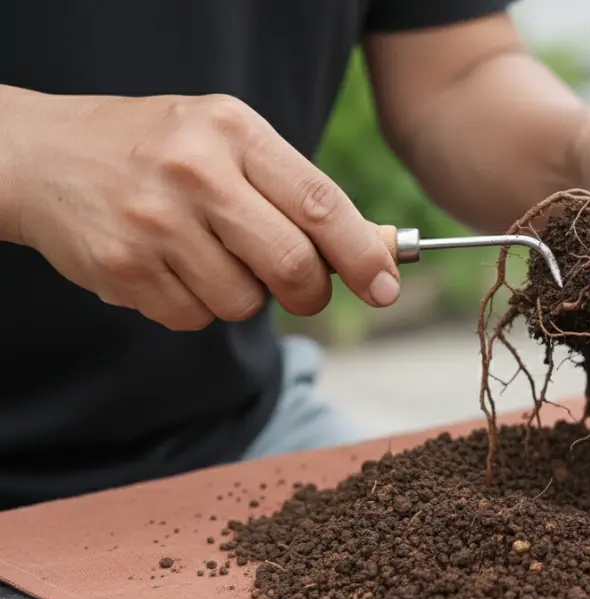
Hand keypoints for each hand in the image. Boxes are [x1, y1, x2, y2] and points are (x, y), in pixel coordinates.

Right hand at [0, 88, 400, 330]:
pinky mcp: (124, 268)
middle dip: (311, 291)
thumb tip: (374, 251)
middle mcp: (195, 173)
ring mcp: (155, 223)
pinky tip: (170, 267)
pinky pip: (194, 318)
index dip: (363, 254)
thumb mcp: (229, 141)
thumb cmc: (160, 150)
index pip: (319, 202)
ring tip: (208, 255)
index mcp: (233, 131)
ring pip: (244, 301)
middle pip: (293, 264)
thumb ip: (296, 191)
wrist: (43, 155)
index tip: (387, 285)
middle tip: (305, 288)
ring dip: (242, 294)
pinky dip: (195, 305)